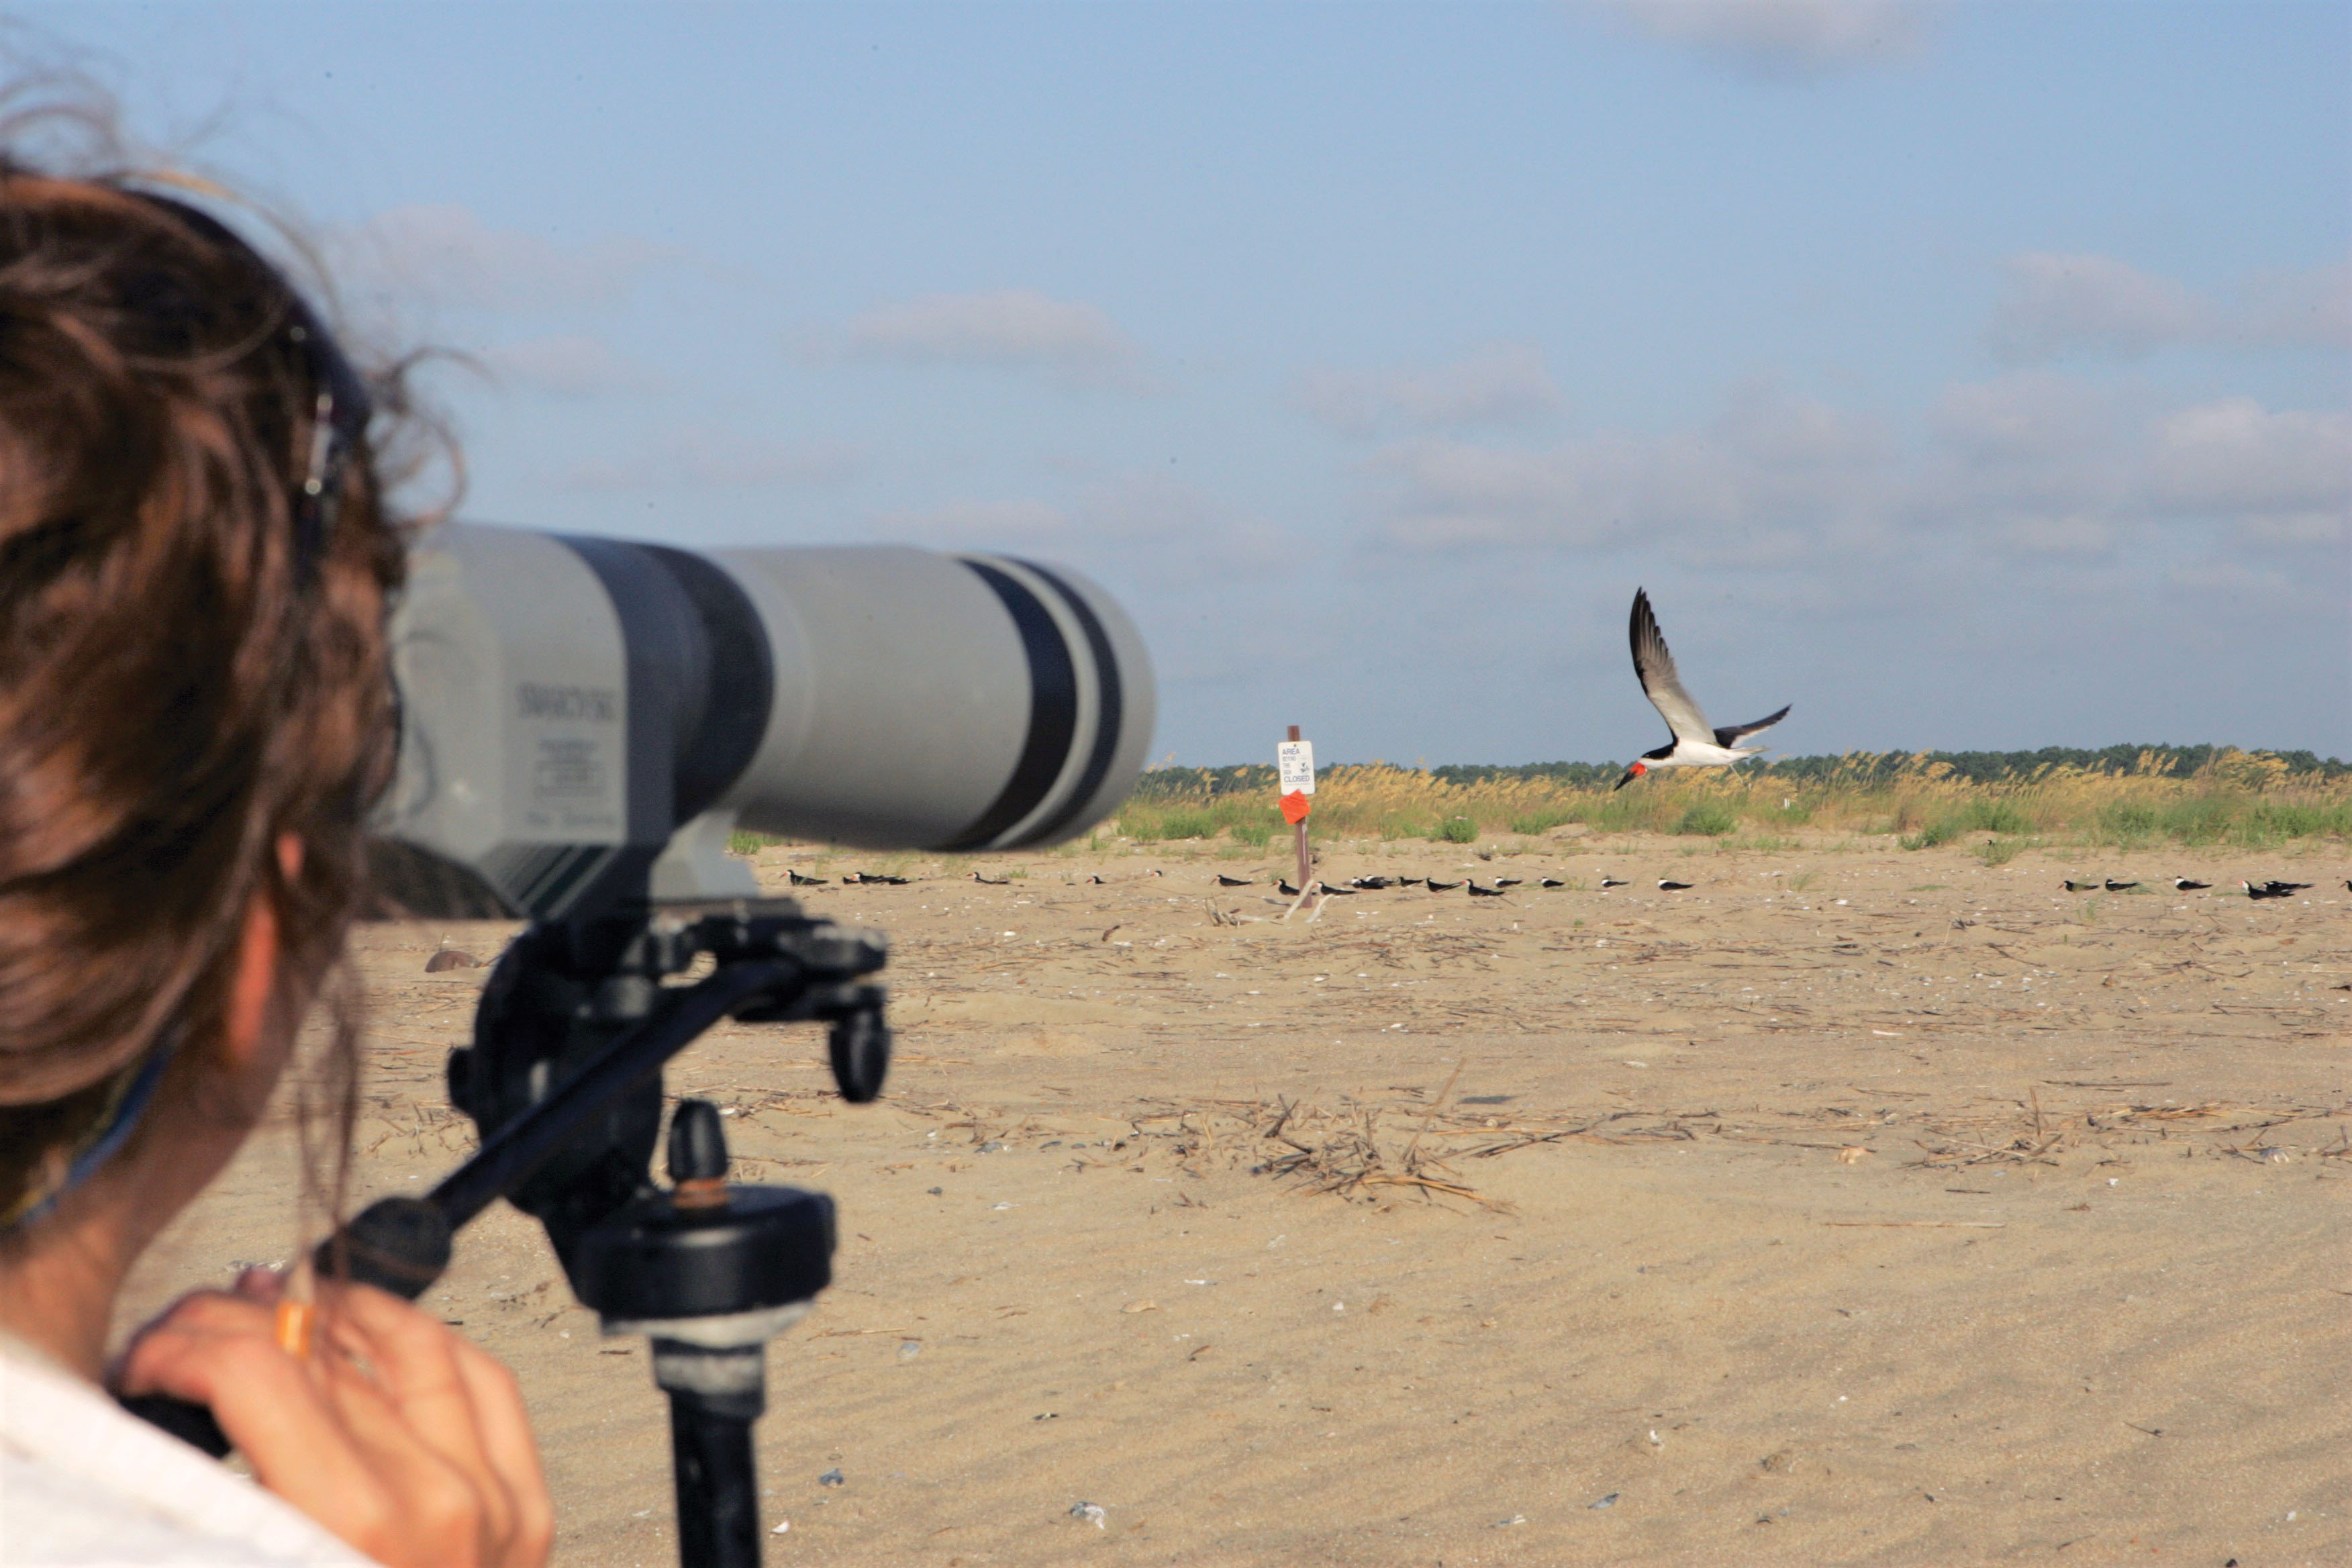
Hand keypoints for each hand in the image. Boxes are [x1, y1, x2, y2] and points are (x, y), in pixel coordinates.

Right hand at [117, 1269, 553, 1567]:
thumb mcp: (241, 1557)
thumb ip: (214, 1506)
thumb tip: (173, 1417)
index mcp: (347, 1529)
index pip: (259, 1375)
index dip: (188, 1347)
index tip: (151, 1357)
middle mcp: (434, 1505)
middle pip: (327, 1357)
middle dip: (244, 1325)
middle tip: (195, 1326)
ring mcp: (494, 1504)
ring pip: (414, 1349)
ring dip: (340, 1312)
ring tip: (283, 1302)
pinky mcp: (531, 1511)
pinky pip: (486, 1386)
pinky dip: (431, 1343)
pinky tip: (387, 1331)